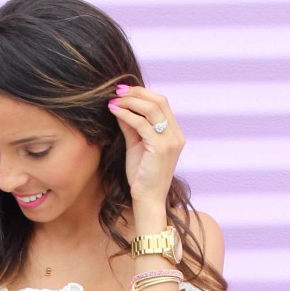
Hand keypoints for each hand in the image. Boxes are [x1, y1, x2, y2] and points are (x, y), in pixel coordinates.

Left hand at [107, 84, 184, 206]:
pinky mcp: (160, 148)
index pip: (162, 103)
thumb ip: (132, 127)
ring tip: (113, 100)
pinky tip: (115, 112)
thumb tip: (121, 106)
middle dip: (137, 92)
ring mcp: (170, 141)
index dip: (142, 93)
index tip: (123, 90)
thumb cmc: (142, 176)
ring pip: (151, 109)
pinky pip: (142, 124)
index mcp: (174, 134)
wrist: (147, 200)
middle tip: (117, 91)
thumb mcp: (136, 146)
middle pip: (159, 101)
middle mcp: (176, 135)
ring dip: (130, 101)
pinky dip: (127, 115)